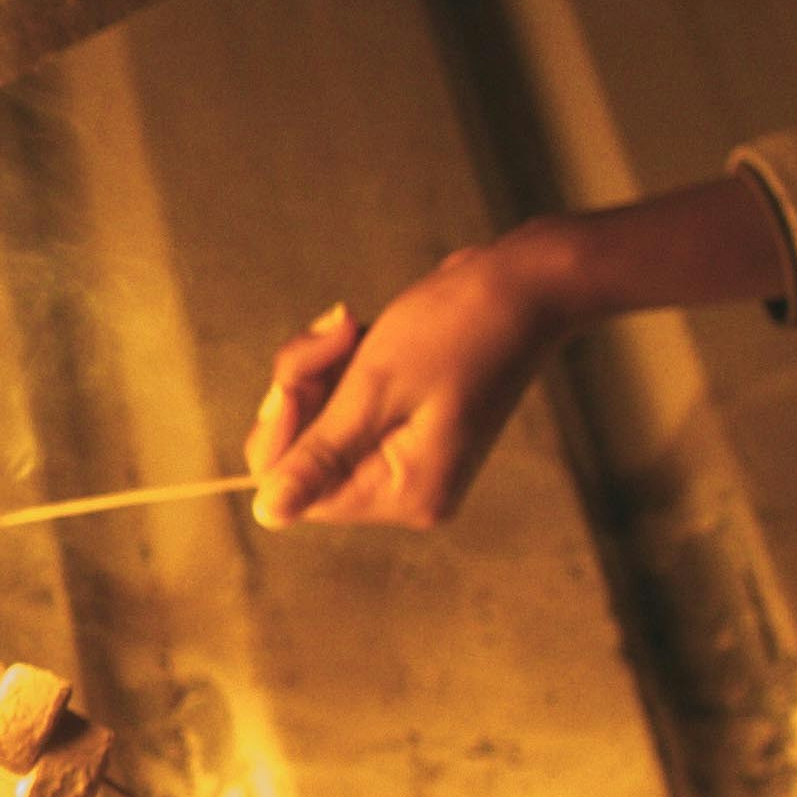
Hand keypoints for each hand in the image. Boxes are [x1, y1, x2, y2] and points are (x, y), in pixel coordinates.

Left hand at [247, 243, 567, 527]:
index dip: (281, 437)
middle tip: (327, 341)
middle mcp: (411, 486)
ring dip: (318, 367)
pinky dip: (340, 362)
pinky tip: (359, 330)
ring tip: (348, 326)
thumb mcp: (375, 389)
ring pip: (319, 419)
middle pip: (307, 457)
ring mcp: (411, 453)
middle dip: (300, 393)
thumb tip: (268, 514)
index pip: (303, 491)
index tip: (289, 383)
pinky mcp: (410, 420)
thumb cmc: (460, 329)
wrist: (527, 281)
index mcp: (409, 492)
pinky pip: (344, 399)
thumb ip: (318, 456)